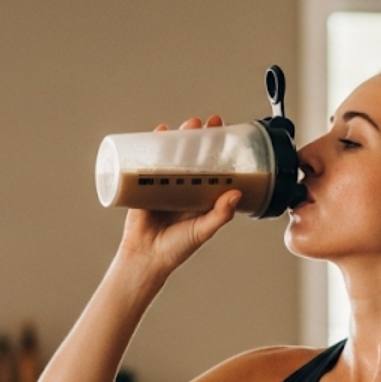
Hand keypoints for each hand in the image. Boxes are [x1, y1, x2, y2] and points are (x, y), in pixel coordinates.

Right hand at [115, 115, 241, 277]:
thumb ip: (220, 215)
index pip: (214, 165)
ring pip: (173, 153)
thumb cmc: (176, 248)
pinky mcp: (144, 184)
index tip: (229, 133)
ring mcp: (164, 183)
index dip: (222, 149)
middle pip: (194, 154)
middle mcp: (184, 185)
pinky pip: (148, 159)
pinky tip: (159, 132)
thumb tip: (237, 193)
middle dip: (202, 136)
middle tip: (210, 123)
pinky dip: (152, 143)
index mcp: (201, 195)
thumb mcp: (203, 230)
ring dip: (181, 134)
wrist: (145, 258)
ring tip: (189, 124)